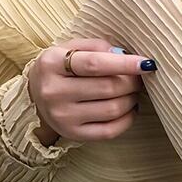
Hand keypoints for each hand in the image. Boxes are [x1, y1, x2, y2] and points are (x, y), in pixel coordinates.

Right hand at [27, 38, 157, 146]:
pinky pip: (111, 130)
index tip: (147, 64)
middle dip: (132, 82)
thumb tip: (126, 56)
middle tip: (137, 78)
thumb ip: (97, 47)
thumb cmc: (61, 69)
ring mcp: (63, 116)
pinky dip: (128, 118)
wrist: (35, 97)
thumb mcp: (70, 48)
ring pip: (113, 109)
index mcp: (52, 63)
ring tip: (131, 92)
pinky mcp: (73, 134)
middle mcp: (54, 91)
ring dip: (131, 99)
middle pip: (108, 88)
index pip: (94, 64)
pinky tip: (128, 108)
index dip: (125, 64)